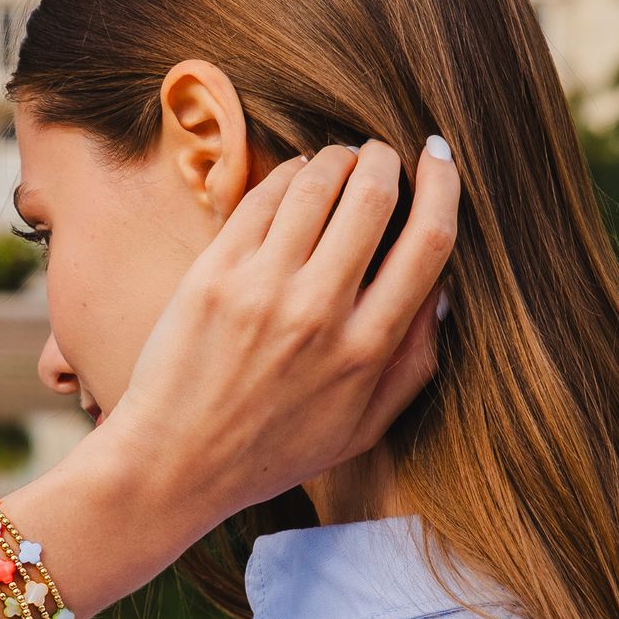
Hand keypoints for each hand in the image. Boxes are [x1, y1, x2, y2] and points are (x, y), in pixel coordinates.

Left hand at [0, 139, 458, 618]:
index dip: (444, 186)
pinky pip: (260, 199)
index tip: (440, 159)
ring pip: (315, 185)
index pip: (428, 242)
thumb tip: (443, 293)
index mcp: (366, 350)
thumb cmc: (270, 451)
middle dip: (385, 159)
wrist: (174, 463)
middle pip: (373, 197)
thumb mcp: (361, 429)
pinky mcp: (213, 275)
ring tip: (338, 161)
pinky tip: (292, 178)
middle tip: (383, 154)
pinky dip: (286, 175)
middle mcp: (319, 312)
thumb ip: (413, 365)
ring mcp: (261, 289)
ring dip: (336, 158)